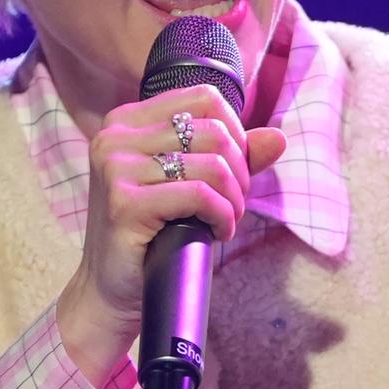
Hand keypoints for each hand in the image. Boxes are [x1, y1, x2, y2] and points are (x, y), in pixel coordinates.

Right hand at [57, 84, 286, 382]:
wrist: (110, 290)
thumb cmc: (154, 233)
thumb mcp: (192, 185)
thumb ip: (232, 158)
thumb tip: (278, 138)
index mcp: (127, 120)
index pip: (205, 99)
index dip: (235, 133)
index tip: (234, 171)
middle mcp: (115, 136)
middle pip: (214, 131)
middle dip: (240, 171)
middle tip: (233, 204)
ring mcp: (115, 167)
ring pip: (212, 165)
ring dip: (233, 199)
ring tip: (226, 220)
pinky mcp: (124, 203)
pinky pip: (199, 195)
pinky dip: (222, 216)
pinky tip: (217, 232)